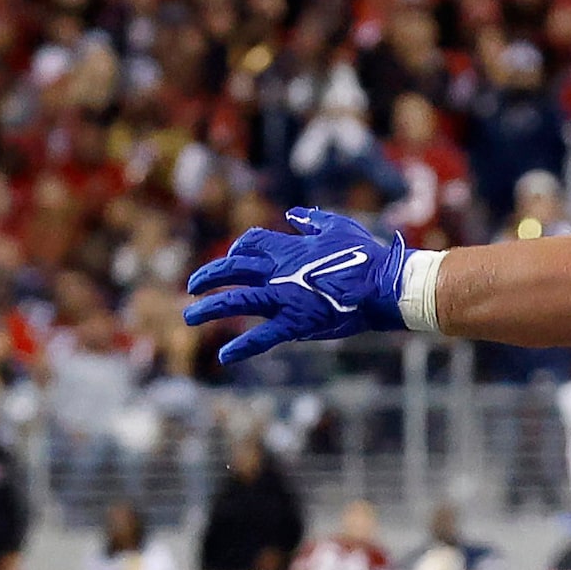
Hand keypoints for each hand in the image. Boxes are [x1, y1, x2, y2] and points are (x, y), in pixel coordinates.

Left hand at [181, 209, 412, 365]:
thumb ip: (312, 220)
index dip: (238, 248)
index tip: (232, 257)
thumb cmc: (365, 256)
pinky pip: (263, 336)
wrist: (381, 286)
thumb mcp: (337, 227)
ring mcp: (284, 299)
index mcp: (288, 248)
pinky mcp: (296, 323)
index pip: (251, 243)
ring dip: (210, 308)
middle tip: (192, 286)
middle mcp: (278, 272)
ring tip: (189, 316)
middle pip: (233, 269)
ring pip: (237, 301)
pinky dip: (242, 347)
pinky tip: (224, 356)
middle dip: (209, 276)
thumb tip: (294, 214)